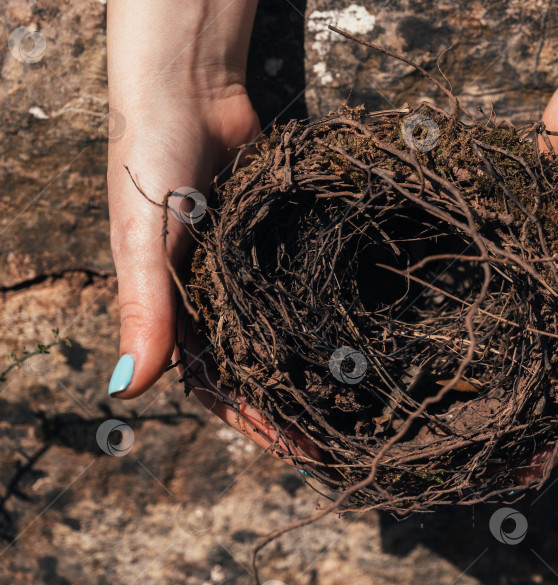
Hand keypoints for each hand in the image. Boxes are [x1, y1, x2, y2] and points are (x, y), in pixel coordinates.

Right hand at [105, 0, 320, 466]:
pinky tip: (357, 330)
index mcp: (176, 308)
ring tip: (357, 396)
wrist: (187, 91)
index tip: (296, 449)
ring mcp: (251, 269)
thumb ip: (144, 309)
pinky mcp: (280, 239)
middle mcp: (216, 296)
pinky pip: (303, 283)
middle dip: (292, 402)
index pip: (214, 381)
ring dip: (313, 363)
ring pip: (284, 330)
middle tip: (340, 435)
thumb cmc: (149, 161)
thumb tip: (127, 389)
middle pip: (257, 364)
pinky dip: (325, 309)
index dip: (251, 419)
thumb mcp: (142, 239)